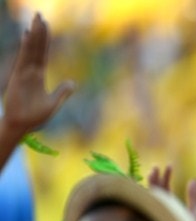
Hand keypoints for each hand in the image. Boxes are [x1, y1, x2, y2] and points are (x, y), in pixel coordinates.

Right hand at [1, 13, 74, 135]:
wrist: (21, 125)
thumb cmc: (35, 117)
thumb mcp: (53, 103)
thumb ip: (62, 92)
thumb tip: (72, 83)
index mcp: (39, 76)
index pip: (43, 54)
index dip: (44, 41)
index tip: (46, 27)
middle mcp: (31, 71)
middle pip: (36, 48)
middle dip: (38, 32)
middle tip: (39, 15)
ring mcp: (24, 73)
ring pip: (31, 50)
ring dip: (34, 35)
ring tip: (37, 20)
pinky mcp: (18, 77)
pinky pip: (24, 59)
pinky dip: (27, 47)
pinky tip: (28, 35)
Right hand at [148, 166, 195, 220]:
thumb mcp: (194, 210)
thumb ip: (193, 196)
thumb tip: (194, 179)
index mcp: (170, 205)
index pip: (166, 188)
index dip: (166, 176)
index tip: (169, 165)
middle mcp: (162, 207)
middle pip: (157, 189)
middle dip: (156, 178)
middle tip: (156, 166)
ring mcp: (158, 212)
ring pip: (152, 195)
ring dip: (151, 183)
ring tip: (152, 171)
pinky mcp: (156, 217)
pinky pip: (149, 205)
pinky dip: (148, 195)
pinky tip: (150, 186)